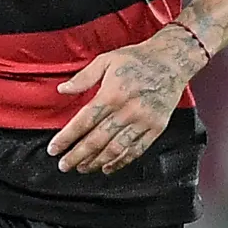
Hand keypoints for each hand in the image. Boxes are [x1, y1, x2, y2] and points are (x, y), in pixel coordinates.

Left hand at [49, 28, 198, 174]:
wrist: (172, 61)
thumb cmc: (138, 59)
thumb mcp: (106, 60)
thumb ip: (83, 77)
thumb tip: (62, 89)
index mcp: (112, 93)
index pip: (84, 121)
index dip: (67, 138)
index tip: (54, 149)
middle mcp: (127, 110)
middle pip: (97, 140)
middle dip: (77, 155)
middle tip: (64, 165)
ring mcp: (143, 121)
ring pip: (115, 149)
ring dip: (96, 162)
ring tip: (83, 168)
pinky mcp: (156, 127)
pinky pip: (136, 150)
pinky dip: (121, 161)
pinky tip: (108, 166)